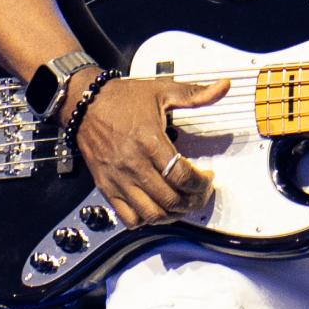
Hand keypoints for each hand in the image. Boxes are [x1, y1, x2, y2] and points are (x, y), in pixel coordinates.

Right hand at [69, 70, 230, 225]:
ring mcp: (118, 178)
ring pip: (151, 214)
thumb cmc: (121, 98)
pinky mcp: (107, 187)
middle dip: (193, 201)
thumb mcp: (162, 90)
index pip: (181, 175)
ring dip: (172, 214)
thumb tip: (223, 87)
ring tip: (181, 203)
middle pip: (170, 199)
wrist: (84, 103)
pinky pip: (128, 217)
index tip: (207, 177)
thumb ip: (195, 94)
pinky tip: (156, 208)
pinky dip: (146, 220)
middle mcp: (133, 163)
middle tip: (200, 193)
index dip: (201, 183)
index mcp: (149, 141)